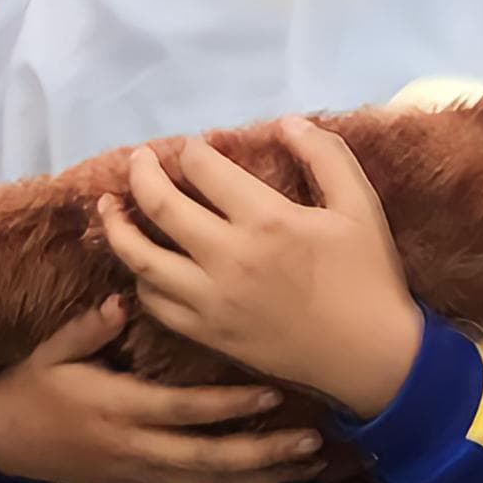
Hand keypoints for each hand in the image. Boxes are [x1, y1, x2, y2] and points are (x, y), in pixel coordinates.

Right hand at [0, 299, 324, 482]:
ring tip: (310, 465)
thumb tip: (123, 299)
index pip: (183, 411)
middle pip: (210, 459)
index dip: (228, 406)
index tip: (271, 391)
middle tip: (313, 441)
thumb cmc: (32, 385)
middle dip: (264, 453)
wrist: (4, 441)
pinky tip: (272, 482)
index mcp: (116, 408)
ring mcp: (141, 475)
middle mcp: (136, 448)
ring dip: (264, 478)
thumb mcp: (52, 350)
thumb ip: (88, 328)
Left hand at [97, 121, 424, 421]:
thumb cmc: (369, 278)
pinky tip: (143, 262)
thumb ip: (325, 156)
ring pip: (142, 259)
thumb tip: (286, 122)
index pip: (204, 170)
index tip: (194, 148)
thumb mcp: (360, 206)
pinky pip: (156, 303)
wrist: (373, 359)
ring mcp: (212, 300)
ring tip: (109, 205)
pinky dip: (141, 279)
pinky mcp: (209, 334)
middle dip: (141, 173)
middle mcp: (228, 258)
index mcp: (266, 220)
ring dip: (118, 227)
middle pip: (160, 206)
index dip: (193, 151)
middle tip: (137, 159)